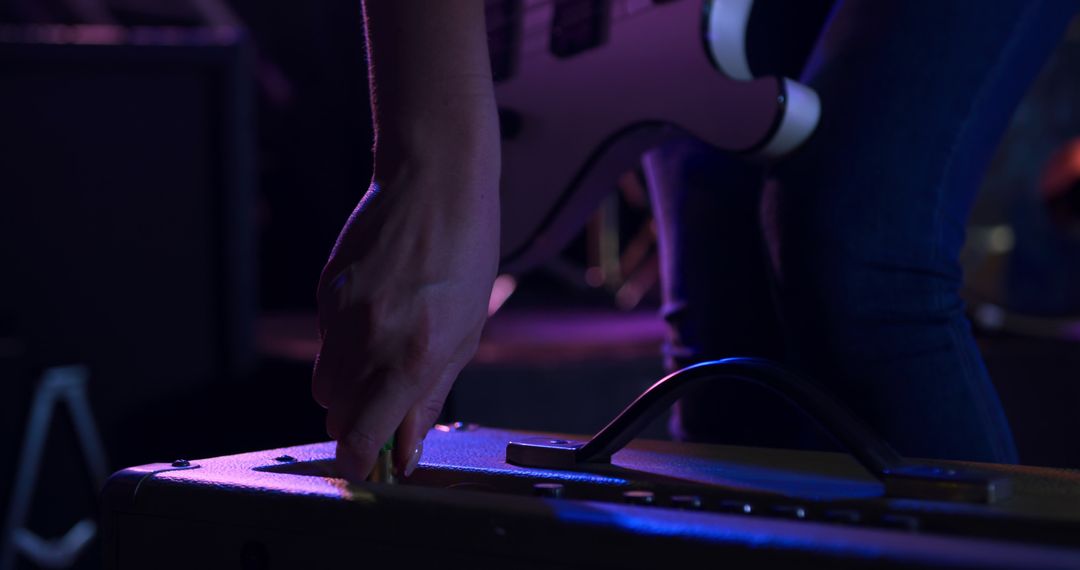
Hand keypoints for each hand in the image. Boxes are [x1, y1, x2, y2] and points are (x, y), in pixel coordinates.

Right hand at [313, 165, 498, 482]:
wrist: (436, 181)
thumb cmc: (466, 255)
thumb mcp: (465, 334)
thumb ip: (429, 397)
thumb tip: (406, 449)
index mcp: (412, 357)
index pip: (361, 434)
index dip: (357, 459)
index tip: (365, 465)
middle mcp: (369, 340)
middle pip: (336, 413)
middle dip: (358, 419)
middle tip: (391, 401)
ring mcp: (340, 314)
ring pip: (325, 382)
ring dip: (349, 386)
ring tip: (387, 353)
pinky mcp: (325, 291)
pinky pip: (325, 341)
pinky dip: (345, 345)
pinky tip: (378, 314)